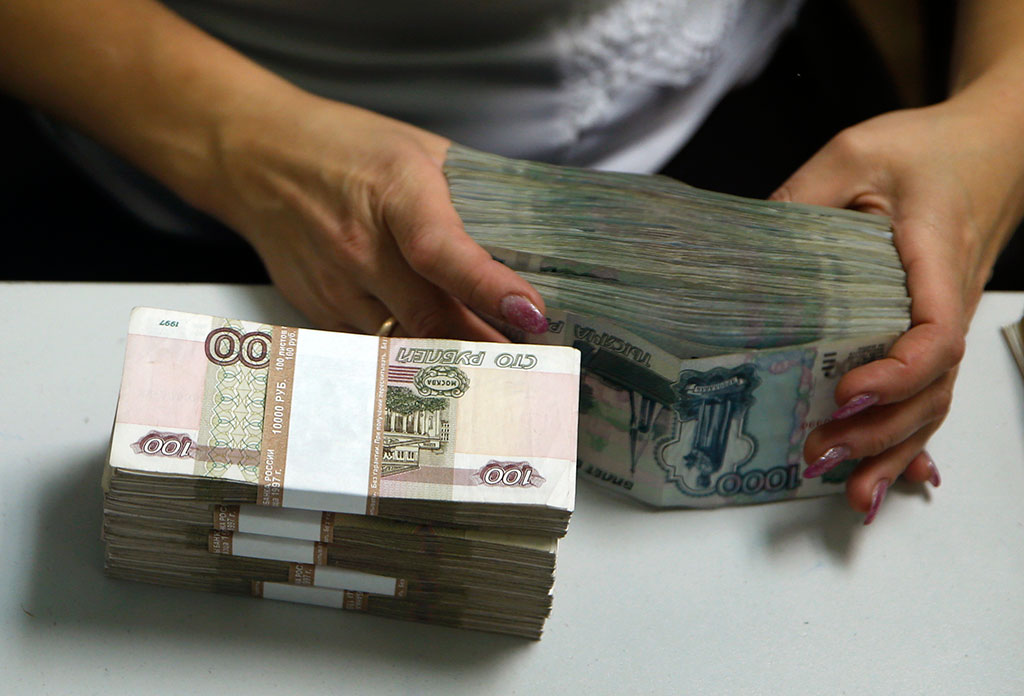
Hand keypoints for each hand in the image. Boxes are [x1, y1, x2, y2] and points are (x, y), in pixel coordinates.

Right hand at [200, 88, 546, 339]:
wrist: (254, 157)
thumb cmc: (341, 148)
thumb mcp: (415, 150)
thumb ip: (467, 193)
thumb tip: (526, 238)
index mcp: (394, 191)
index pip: (442, 250)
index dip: (490, 286)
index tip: (530, 312)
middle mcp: (358, 245)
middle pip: (430, 316)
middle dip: (486, 346)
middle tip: (531, 362)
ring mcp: (333, 283)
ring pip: (404, 342)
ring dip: (450, 355)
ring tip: (492, 363)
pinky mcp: (318, 309)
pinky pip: (375, 344)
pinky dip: (409, 351)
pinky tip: (435, 349)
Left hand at [771, 97, 1023, 522]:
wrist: (990, 146)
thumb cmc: (925, 148)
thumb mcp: (854, 153)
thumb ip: (802, 196)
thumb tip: (743, 254)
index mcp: (937, 258)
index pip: (934, 333)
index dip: (895, 373)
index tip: (845, 392)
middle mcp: (952, 301)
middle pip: (932, 387)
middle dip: (879, 432)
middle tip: (819, 453)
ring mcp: (949, 322)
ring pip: (934, 402)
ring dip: (892, 449)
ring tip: (849, 492)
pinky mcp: (937, 330)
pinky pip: (931, 392)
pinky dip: (911, 439)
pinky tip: (889, 478)